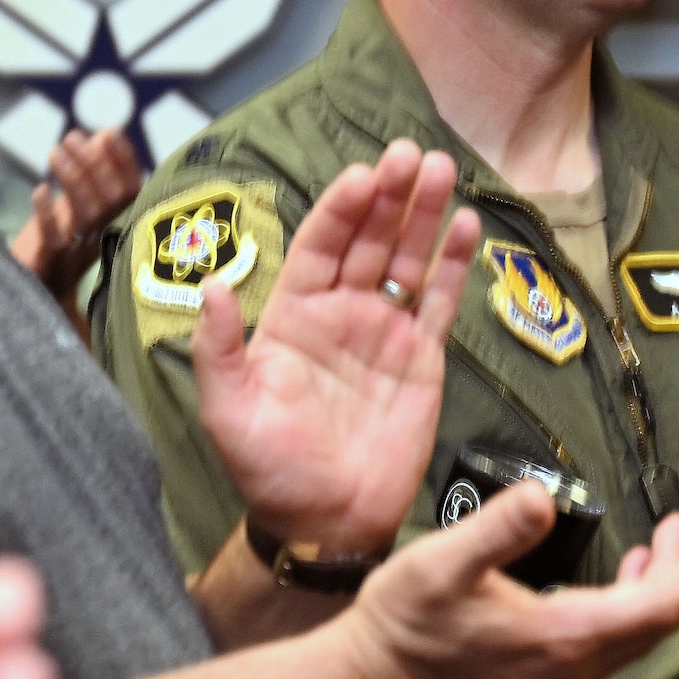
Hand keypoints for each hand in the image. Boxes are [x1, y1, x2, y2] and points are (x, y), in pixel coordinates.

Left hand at [11, 128, 143, 300]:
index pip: (132, 190)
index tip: (109, 132)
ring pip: (86, 216)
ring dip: (73, 180)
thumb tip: (104, 133)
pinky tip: (40, 190)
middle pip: (111, 200)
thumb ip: (92, 175)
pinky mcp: (51, 268)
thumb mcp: (78, 208)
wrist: (37, 302)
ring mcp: (80, 256)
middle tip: (71, 137)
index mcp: (118, 226)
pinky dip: (47, 213)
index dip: (123, 161)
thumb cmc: (59, 247)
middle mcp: (105, 242)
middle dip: (94, 163)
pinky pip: (54, 240)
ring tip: (55, 151)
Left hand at [191, 139, 480, 552]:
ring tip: (443, 170)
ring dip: (425, 214)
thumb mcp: (227, 410)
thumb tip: (212, 285)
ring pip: (408, 259)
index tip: (363, 175)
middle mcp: (341, 312)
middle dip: (390, 195)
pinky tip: (466, 226)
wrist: (324, 524)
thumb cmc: (268, 469)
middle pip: (369, 238)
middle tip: (411, 154)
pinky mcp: (422, 360)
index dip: (341, 207)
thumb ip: (218, 347)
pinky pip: (440, 302)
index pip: (320, 244)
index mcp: (293, 315)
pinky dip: (455, 264)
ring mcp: (384, 332)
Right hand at [332, 484, 678, 678]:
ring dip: (667, 580)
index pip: (666, 602)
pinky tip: (626, 572)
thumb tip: (542, 497)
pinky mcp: (548, 674)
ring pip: (640, 628)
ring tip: (677, 534)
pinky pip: (614, 637)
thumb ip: (499, 529)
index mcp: (567, 635)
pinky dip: (634, 598)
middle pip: (666, 616)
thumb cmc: (405, 624)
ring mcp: (565, 674)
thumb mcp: (443, 564)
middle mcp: (579, 663)